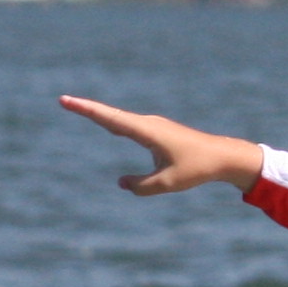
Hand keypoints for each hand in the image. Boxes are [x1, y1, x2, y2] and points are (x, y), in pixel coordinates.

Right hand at [59, 95, 263, 196]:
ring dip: (100, 114)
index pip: (110, 119)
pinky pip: (131, 126)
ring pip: (121, 120)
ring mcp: (153, 127)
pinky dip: (115, 122)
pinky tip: (109, 124)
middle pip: (111, 115)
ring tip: (77, 107)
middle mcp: (147, 124)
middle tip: (63, 100)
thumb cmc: (198, 169)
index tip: (66, 100)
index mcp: (146, 131)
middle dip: (87, 109)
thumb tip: (122, 183)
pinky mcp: (158, 132)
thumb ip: (141, 186)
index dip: (87, 110)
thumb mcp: (168, 183)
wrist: (224, 156)